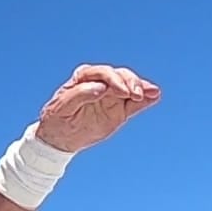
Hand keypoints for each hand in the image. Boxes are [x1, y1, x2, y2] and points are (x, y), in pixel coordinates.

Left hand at [35, 64, 161, 152]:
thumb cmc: (56, 119)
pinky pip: (135, 103)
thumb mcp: (61, 107)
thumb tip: (100, 87)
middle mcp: (100, 83)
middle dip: (131, 82)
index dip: (114, 79)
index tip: (122, 92)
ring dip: (142, 87)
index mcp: (83, 78)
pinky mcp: (119, 110)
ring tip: (152, 92)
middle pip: (120, 75)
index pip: (102, 72)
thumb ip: (79, 95)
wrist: (60, 137)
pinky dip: (146, 99)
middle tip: (136, 95)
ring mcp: (111, 96)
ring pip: (130, 86)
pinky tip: (155, 95)